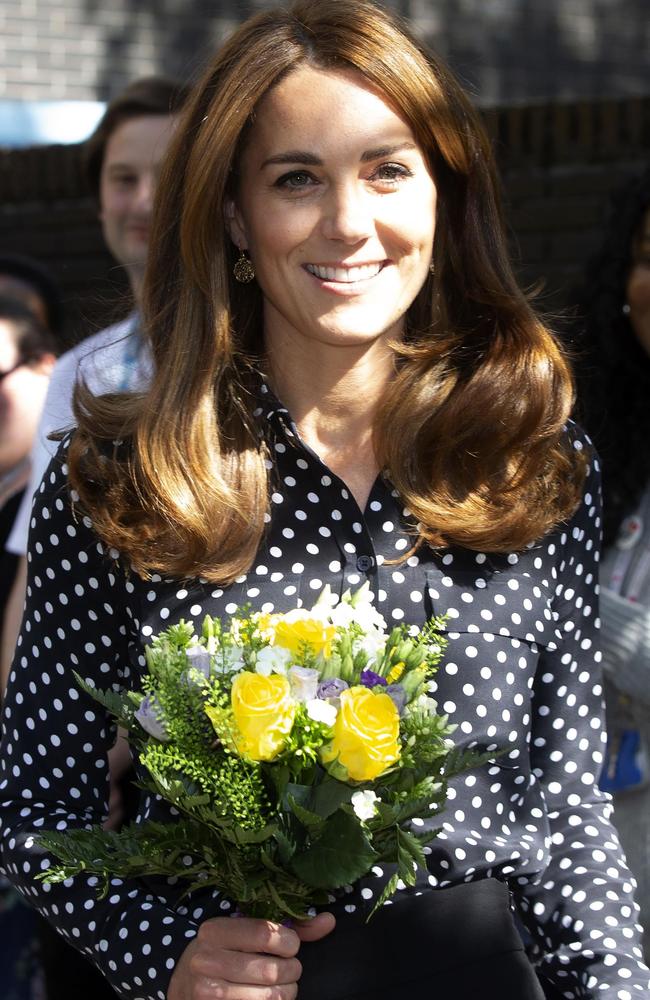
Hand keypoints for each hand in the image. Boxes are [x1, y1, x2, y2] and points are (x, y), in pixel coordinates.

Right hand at [167, 912, 334, 998]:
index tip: (291, 946)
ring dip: (286, 993)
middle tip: (290, 970)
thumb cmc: (226, 952)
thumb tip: (329, 921)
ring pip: (271, 997)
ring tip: (282, 986)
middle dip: (292, 971)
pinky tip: (269, 997)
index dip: (289, 942)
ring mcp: (207, 993)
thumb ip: (288, 926)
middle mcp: (206, 960)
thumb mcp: (247, 932)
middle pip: (272, 970)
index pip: (266, 933)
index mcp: (215, 931)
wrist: (187, 985)